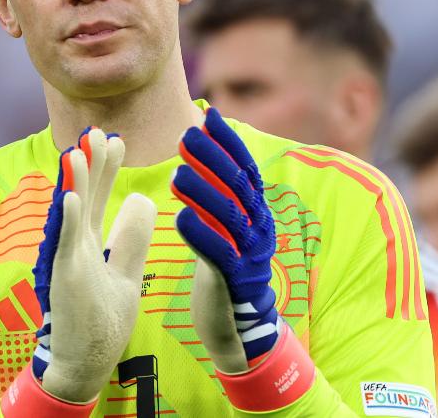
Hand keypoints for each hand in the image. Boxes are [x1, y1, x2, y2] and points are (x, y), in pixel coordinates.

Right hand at [32, 127, 155, 401]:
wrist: (85, 362)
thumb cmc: (101, 319)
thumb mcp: (125, 271)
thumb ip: (131, 238)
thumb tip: (142, 201)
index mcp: (88, 242)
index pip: (96, 196)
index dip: (105, 168)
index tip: (116, 138)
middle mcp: (74, 246)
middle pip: (82, 196)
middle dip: (89, 163)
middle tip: (96, 130)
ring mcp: (67, 261)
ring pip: (69, 214)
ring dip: (72, 182)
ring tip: (77, 150)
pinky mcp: (65, 280)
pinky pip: (64, 246)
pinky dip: (66, 220)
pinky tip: (69, 195)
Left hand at [171, 107, 279, 373]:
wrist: (237, 323)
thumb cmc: (224, 264)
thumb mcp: (224, 223)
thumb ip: (217, 189)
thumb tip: (199, 142)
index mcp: (257, 211)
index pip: (246, 168)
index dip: (228, 141)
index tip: (208, 115)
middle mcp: (259, 227)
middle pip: (238, 186)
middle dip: (213, 158)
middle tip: (185, 137)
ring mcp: (250, 254)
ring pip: (230, 217)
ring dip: (204, 193)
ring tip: (178, 173)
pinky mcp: (236, 281)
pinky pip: (221, 254)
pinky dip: (202, 234)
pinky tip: (181, 218)